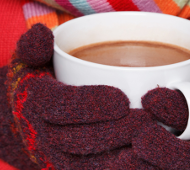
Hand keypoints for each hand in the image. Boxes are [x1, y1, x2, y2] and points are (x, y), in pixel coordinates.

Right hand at [7, 24, 151, 168]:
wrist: (37, 118)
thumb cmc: (44, 81)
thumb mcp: (33, 59)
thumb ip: (34, 45)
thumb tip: (41, 33)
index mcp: (34, 103)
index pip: (56, 105)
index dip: (88, 104)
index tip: (122, 100)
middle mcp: (44, 137)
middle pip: (79, 141)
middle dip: (116, 132)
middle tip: (148, 119)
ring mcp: (61, 160)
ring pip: (94, 167)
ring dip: (126, 160)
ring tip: (156, 140)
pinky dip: (129, 169)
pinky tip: (153, 162)